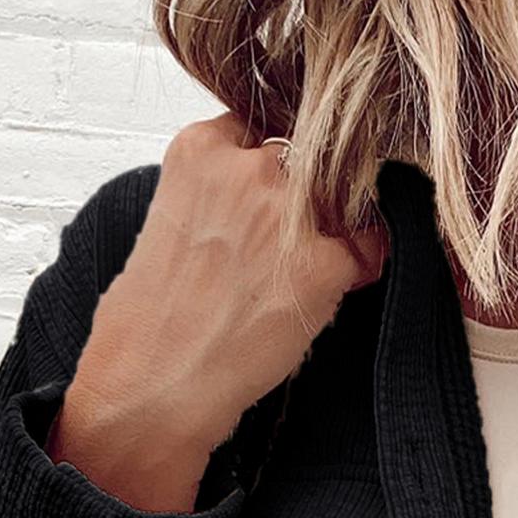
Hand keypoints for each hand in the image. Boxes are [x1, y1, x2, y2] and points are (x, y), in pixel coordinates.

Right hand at [49, 113, 388, 511]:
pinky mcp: (324, 264)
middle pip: (305, 164)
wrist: (153, 385)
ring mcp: (290, 213)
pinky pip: (368, 250)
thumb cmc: (148, 322)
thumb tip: (256, 202)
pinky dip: (360, 270)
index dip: (268, 174)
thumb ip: (213, 193)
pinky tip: (334, 293)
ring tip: (298, 280)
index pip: (259, 132)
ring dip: (332, 233)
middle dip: (300, 204)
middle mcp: (249, 167)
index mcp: (200, 150)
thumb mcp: (168, 224)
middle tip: (279, 255)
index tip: (266, 203)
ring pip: (338, 203)